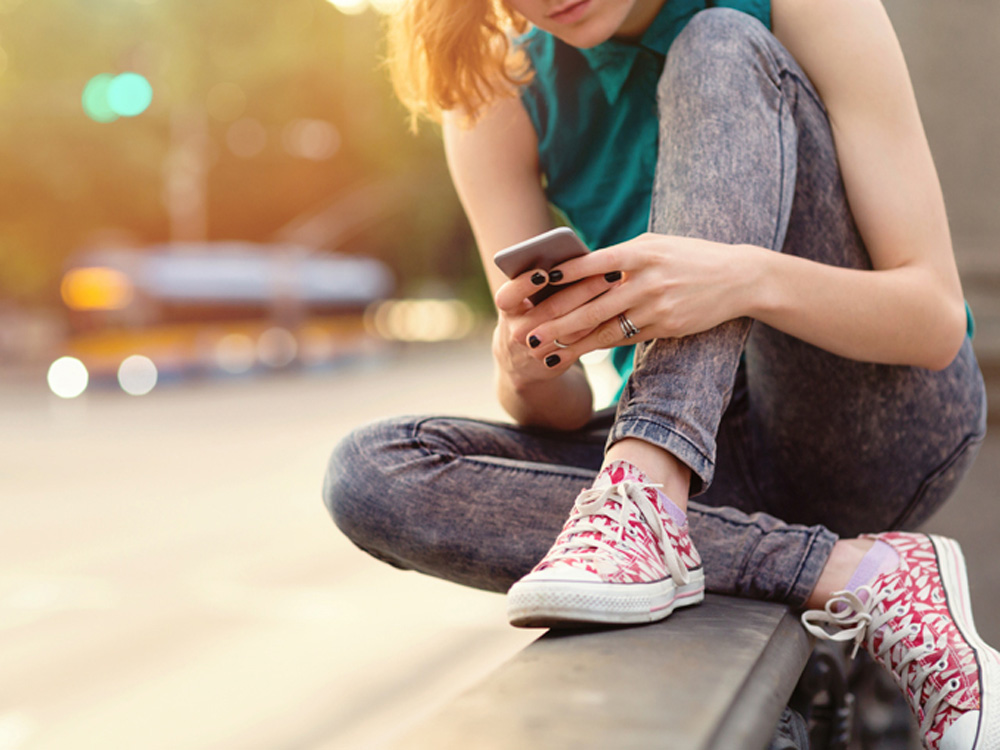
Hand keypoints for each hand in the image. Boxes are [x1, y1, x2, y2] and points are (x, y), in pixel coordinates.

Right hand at [493, 265, 627, 383]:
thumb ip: (540, 281)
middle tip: (607, 273)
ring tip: (617, 288)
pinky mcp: (554, 362)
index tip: (544, 273)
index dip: (525, 284)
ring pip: (570, 328)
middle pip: (551, 309)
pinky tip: (616, 309)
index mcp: (508, 309)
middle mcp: (517, 330)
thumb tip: (575, 256)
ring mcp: (535, 349)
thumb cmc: (527, 313)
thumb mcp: (523, 300)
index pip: (509, 295)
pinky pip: (580, 343)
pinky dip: (598, 325)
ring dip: (597, 306)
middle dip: (582, 289)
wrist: (520, 359)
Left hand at [521, 233, 759, 365]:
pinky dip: (599, 344)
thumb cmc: (690, 256)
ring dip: (572, 340)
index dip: (561, 275)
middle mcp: (646, 280)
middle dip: (556, 320)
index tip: (534, 283)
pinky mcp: (665, 327)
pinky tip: (578, 350)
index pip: (592, 264)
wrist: (738, 278)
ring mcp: (656, 306)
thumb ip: (621, 255)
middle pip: (591, 304)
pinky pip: (625, 338)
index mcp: (640, 252)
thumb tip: (581, 267)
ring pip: (605, 327)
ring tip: (545, 348)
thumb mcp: (656, 245)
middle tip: (527, 332)